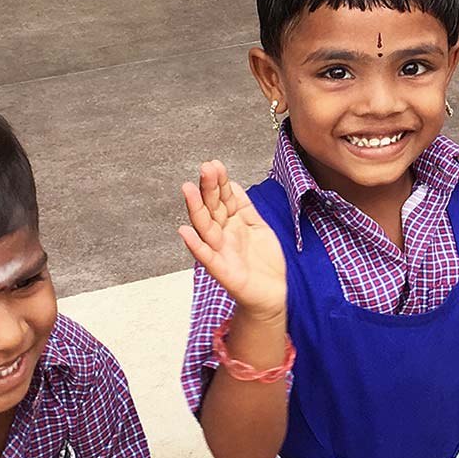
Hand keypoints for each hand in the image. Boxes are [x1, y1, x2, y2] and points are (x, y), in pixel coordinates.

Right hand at [178, 161, 286, 322]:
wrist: (273, 293)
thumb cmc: (264, 262)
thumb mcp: (257, 227)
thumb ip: (244, 208)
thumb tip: (232, 184)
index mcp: (233, 224)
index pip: (224, 199)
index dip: (220, 182)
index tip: (215, 164)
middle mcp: (223, 235)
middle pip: (213, 208)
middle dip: (209, 188)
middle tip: (205, 168)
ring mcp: (221, 252)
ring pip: (206, 227)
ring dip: (196, 208)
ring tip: (188, 188)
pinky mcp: (223, 271)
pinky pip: (206, 257)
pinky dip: (195, 244)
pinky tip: (185, 231)